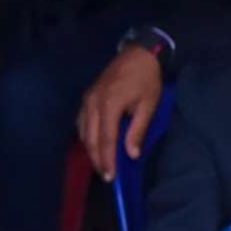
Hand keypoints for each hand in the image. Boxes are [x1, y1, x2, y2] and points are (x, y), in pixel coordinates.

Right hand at [79, 46, 166, 178]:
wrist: (138, 53)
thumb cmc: (147, 79)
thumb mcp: (149, 104)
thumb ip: (138, 130)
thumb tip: (131, 155)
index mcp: (110, 104)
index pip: (106, 140)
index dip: (108, 160)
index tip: (111, 177)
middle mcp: (93, 103)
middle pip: (92, 139)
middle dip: (98, 159)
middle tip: (106, 176)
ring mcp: (87, 99)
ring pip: (84, 132)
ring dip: (91, 150)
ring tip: (101, 164)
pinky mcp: (86, 97)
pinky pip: (82, 122)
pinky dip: (87, 136)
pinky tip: (94, 145)